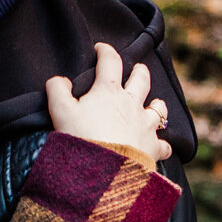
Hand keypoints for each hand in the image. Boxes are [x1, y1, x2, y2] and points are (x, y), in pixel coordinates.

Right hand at [44, 42, 171, 168]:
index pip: (110, 62)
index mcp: (109, 92)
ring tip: (155, 103)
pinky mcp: (153, 148)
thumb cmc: (81, 138)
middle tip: (137, 68)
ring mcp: (146, 125)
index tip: (101, 48)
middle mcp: (132, 104)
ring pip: (158, 108)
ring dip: (157, 104)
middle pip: (141, 79)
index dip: (105, 51)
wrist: (104, 172)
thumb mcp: (60, 112)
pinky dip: (162, 144)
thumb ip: (57, 90)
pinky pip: (164, 144)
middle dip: (139, 70)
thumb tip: (59, 80)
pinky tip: (160, 145)